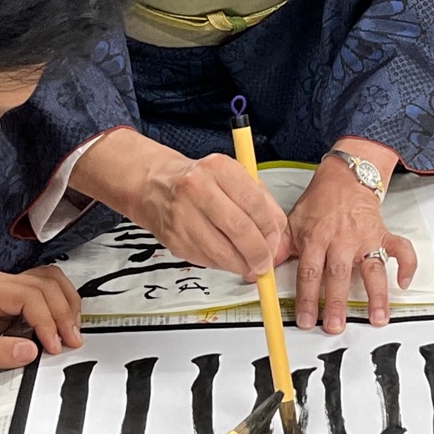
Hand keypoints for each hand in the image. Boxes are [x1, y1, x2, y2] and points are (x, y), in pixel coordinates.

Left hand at [0, 266, 81, 387]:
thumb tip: (29, 350)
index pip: (28, 296)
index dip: (47, 321)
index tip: (54, 345)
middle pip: (44, 284)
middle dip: (63, 312)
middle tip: (71, 340)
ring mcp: (4, 288)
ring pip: (49, 281)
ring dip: (65, 304)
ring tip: (71, 331)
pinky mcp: (11, 298)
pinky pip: (43, 291)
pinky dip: (58, 305)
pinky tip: (60, 324)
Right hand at [135, 149, 290, 280]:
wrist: (156, 184)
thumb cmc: (201, 181)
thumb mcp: (234, 178)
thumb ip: (262, 203)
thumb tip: (277, 236)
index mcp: (219, 168)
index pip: (255, 204)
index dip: (270, 230)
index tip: (274, 242)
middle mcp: (198, 188)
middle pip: (239, 229)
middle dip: (258, 252)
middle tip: (265, 262)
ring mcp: (183, 215)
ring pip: (222, 251)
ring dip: (241, 264)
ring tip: (249, 265)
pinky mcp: (174, 238)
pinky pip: (206, 260)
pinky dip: (222, 264)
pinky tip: (227, 258)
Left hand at [289, 158, 417, 332]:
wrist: (345, 178)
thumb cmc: (320, 203)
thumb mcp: (292, 222)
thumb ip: (279, 248)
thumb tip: (259, 269)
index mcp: (316, 239)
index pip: (310, 272)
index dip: (307, 298)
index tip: (306, 320)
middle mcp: (341, 240)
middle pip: (338, 275)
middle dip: (337, 302)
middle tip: (335, 326)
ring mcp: (364, 238)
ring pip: (372, 268)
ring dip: (376, 295)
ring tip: (377, 318)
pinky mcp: (383, 234)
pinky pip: (401, 249)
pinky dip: (407, 264)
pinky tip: (405, 282)